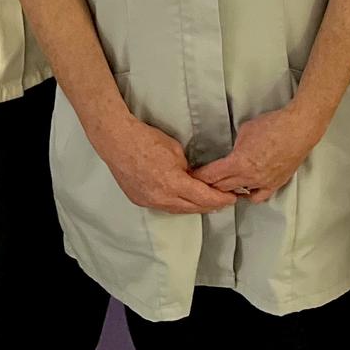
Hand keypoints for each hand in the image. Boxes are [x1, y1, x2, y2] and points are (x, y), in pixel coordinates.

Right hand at [92, 114, 237, 214]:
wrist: (118, 142)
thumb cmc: (147, 140)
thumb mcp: (176, 151)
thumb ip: (188, 168)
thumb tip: (195, 178)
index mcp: (173, 183)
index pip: (203, 197)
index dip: (220, 199)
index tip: (232, 198)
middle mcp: (162, 198)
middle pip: (193, 208)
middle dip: (210, 205)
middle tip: (223, 201)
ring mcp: (149, 201)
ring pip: (178, 210)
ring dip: (193, 207)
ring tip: (207, 203)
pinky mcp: (139, 200)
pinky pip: (164, 206)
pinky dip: (177, 204)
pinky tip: (184, 200)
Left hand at [191, 104, 324, 203]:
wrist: (298, 129)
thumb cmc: (271, 125)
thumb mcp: (245, 130)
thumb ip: (235, 145)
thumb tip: (232, 151)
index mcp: (238, 163)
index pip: (212, 176)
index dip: (200, 177)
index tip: (191, 177)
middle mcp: (249, 177)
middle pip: (222, 187)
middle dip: (209, 185)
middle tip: (200, 183)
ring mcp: (263, 183)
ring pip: (238, 193)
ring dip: (227, 191)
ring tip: (220, 188)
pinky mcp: (275, 183)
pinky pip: (258, 196)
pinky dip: (249, 194)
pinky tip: (245, 190)